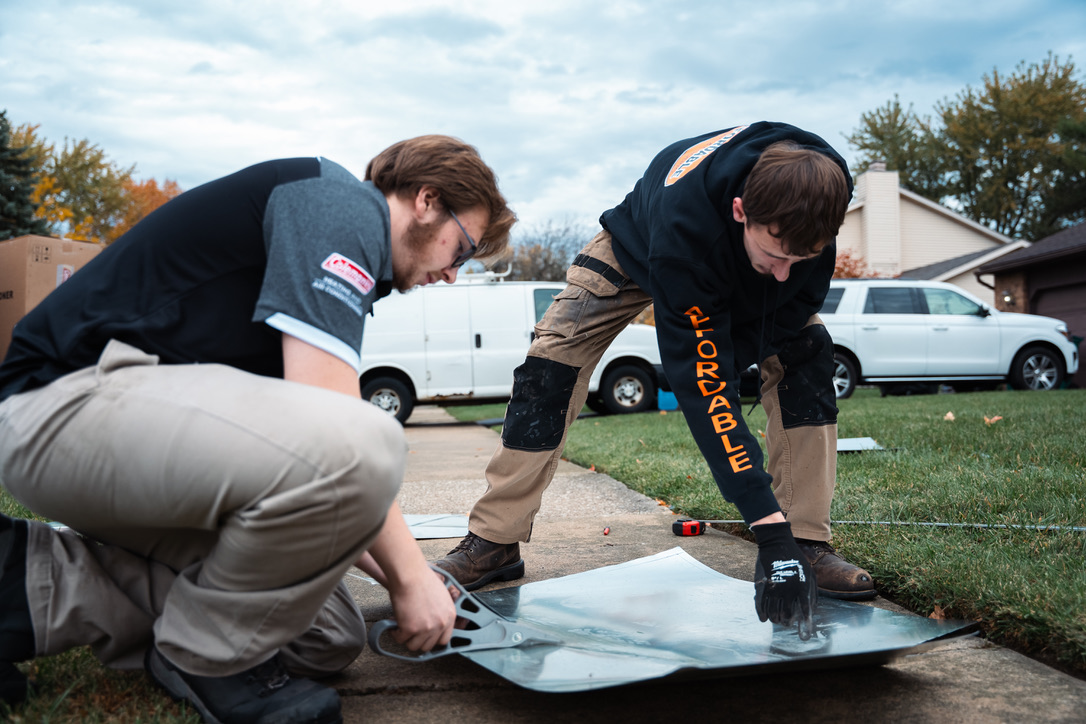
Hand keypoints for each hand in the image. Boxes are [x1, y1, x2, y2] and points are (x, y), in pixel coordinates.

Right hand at [386, 566, 457, 651]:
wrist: (410, 575)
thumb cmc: (423, 579)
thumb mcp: (441, 596)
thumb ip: (440, 612)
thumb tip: (432, 622)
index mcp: (450, 616)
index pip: (444, 640)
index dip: (432, 639)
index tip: (424, 636)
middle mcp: (440, 624)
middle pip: (428, 646)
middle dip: (417, 640)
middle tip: (410, 631)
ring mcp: (426, 628)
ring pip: (414, 646)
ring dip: (406, 638)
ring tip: (401, 627)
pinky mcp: (410, 629)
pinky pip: (400, 639)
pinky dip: (395, 633)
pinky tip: (394, 624)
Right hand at [752, 521, 816, 639]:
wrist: (776, 545)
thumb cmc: (795, 560)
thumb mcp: (810, 574)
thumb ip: (812, 592)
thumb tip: (812, 610)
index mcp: (801, 587)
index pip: (804, 611)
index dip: (805, 624)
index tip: (805, 635)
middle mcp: (788, 590)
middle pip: (786, 615)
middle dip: (786, 622)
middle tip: (786, 623)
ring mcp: (774, 588)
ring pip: (773, 612)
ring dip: (775, 619)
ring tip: (777, 620)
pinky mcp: (762, 585)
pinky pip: (760, 605)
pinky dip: (761, 614)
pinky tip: (764, 618)